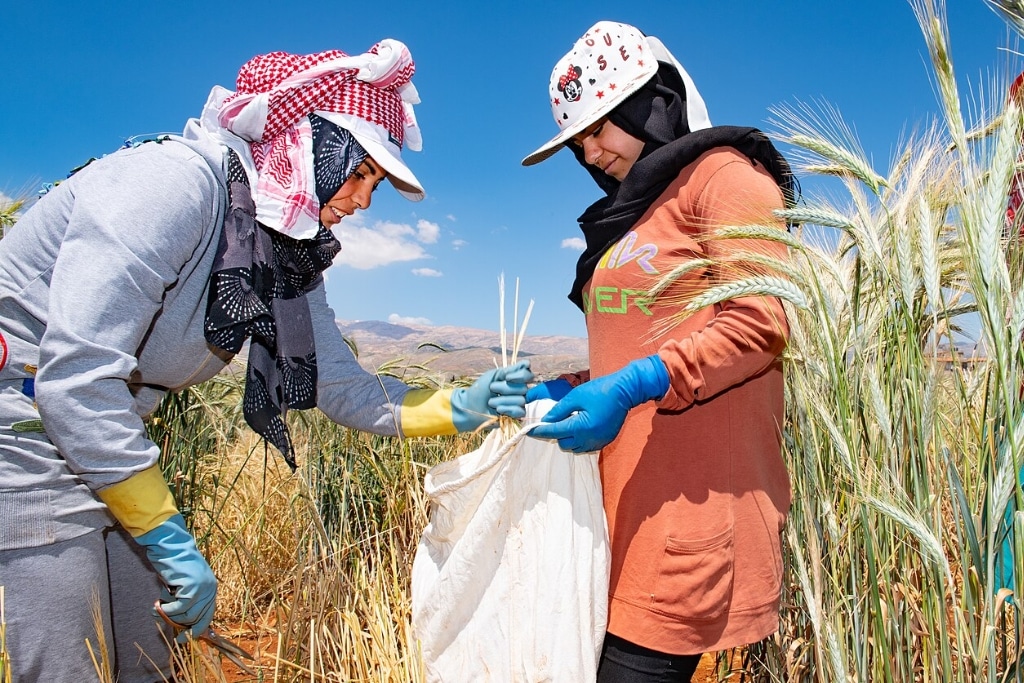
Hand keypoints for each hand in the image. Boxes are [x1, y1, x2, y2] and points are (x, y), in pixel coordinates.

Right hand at [135, 513, 217, 639]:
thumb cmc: (173, 565)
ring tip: (157, 608)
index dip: (196, 629)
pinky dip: (168, 609)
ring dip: (171, 616)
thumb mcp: (183, 585)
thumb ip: (185, 600)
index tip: (184, 639)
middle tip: (169, 630)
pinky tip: (159, 602)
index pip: (208, 615)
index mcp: (210, 588)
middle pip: (200, 618)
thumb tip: (179, 623)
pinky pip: (180, 608)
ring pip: (189, 615)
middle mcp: (210, 588)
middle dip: (183, 627)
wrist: (170, 546)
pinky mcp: (194, 587)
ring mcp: (204, 588)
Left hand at [451, 360, 533, 430]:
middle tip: (492, 389)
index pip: (528, 375)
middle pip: (524, 388)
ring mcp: (519, 403)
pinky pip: (520, 411)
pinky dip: (508, 410)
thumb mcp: (494, 375)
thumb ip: (511, 369)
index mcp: (515, 379)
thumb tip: (527, 363)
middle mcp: (520, 391)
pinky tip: (499, 410)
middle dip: (505, 389)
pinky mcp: (516, 415)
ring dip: (503, 401)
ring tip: (491, 402)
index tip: (506, 377)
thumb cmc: (480, 389)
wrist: (470, 407)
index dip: (520, 376)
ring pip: (521, 400)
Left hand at [529, 355, 668, 452]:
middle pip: (563, 444)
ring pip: (574, 447)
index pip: (554, 432)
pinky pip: (585, 446)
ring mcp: (598, 442)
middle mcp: (589, 439)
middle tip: (556, 419)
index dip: (539, 431)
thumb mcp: (576, 396)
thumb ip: (559, 410)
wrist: (625, 392)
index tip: (528, 431)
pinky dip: (579, 440)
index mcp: (580, 427)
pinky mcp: (604, 442)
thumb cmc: (600, 390)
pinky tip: (581, 426)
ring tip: (571, 421)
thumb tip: (546, 419)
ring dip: (568, 438)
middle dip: (556, 434)